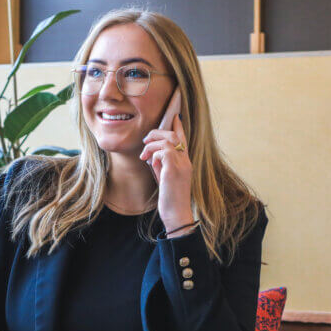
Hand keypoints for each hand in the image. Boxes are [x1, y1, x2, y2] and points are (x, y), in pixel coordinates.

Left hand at [139, 99, 193, 229]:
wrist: (176, 214)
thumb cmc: (170, 199)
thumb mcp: (165, 178)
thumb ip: (161, 165)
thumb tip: (152, 155)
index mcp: (185, 162)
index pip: (183, 139)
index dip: (178, 126)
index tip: (174, 117)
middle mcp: (186, 161)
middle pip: (174, 135)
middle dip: (157, 133)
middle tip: (145, 140)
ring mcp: (181, 165)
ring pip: (168, 141)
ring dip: (152, 144)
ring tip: (144, 154)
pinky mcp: (174, 170)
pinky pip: (164, 152)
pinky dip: (154, 154)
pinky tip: (150, 162)